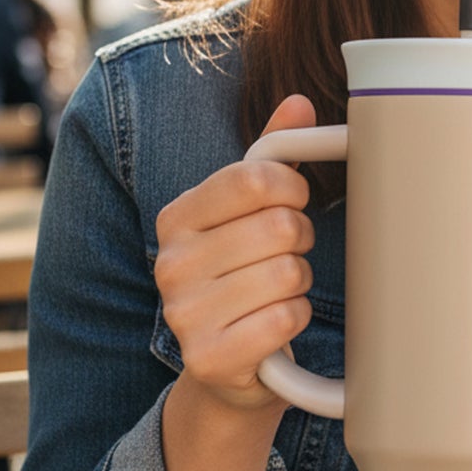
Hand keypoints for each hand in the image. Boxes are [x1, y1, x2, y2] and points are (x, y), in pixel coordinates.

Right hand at [154, 95, 316, 412]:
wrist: (230, 367)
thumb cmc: (246, 274)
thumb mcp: (251, 211)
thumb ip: (273, 154)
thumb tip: (301, 103)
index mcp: (177, 216)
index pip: (255, 177)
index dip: (293, 188)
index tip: (294, 202)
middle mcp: (170, 262)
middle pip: (280, 225)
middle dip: (300, 240)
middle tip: (286, 255)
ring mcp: (184, 314)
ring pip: (289, 273)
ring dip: (299, 283)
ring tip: (276, 292)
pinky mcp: (209, 358)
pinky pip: (286, 318)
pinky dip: (295, 319)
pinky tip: (274, 325)